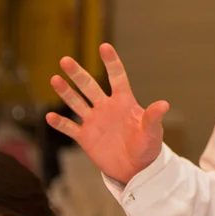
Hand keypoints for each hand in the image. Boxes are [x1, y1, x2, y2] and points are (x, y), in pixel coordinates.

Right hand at [47, 43, 169, 183]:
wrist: (135, 168)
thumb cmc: (147, 147)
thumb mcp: (152, 132)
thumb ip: (153, 117)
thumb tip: (164, 104)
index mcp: (124, 102)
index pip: (117, 77)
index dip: (111, 62)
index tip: (104, 47)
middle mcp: (106, 107)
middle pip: (90, 86)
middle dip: (77, 74)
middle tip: (65, 60)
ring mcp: (94, 121)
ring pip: (76, 103)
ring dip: (66, 92)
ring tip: (55, 79)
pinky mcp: (85, 137)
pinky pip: (70, 128)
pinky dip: (60, 123)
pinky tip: (50, 116)